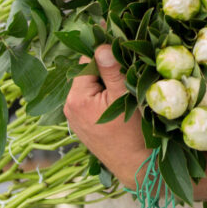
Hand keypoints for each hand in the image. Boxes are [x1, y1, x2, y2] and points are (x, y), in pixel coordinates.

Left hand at [64, 45, 148, 188]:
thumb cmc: (132, 133)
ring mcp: (74, 118)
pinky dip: (104, 95)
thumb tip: (101, 45)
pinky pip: (91, 100)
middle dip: (105, 67)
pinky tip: (119, 99)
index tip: (118, 41)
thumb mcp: (124, 96)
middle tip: (126, 65)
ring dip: (105, 81)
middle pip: (87, 73)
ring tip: (125, 83)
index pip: (86, 61)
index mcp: (76, 97)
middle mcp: (69, 107)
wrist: (136, 167)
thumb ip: (111, 70)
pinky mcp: (83, 125)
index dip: (102, 50)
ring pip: (90, 87)